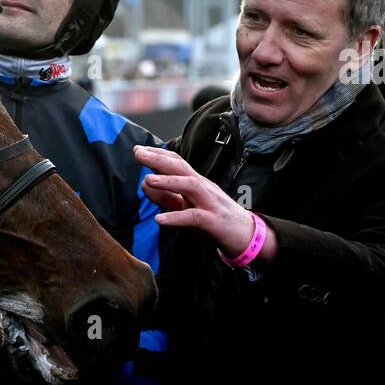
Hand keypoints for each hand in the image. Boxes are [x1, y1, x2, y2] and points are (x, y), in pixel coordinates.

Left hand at [134, 145, 276, 261]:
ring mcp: (210, 203)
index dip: (158, 154)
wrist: (246, 235)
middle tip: (138, 153)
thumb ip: (166, 196)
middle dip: (159, 159)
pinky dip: (176, 217)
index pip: (177, 162)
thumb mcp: (186, 206)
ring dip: (168, 182)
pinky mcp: (213, 221)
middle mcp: (203, 187)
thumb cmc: (213, 218)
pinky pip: (194, 217)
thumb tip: (144, 183)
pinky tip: (159, 220)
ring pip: (190, 186)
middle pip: (182, 167)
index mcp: (196, 182)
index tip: (138, 149)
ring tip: (148, 179)